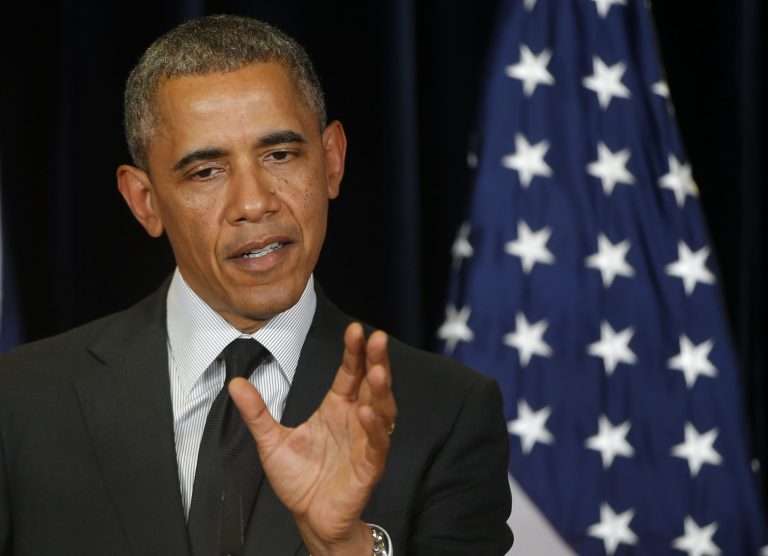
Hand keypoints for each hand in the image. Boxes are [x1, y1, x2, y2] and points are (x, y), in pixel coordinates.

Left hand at [229, 322, 396, 554]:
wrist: (309, 518)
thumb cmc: (300, 479)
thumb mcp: (271, 440)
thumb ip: (257, 412)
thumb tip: (235, 383)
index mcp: (337, 408)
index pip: (350, 373)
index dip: (354, 352)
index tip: (354, 330)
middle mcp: (356, 420)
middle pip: (372, 384)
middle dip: (377, 361)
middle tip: (378, 339)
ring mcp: (365, 442)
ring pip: (382, 410)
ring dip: (381, 390)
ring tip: (377, 371)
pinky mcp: (369, 467)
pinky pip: (376, 445)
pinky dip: (374, 429)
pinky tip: (367, 412)